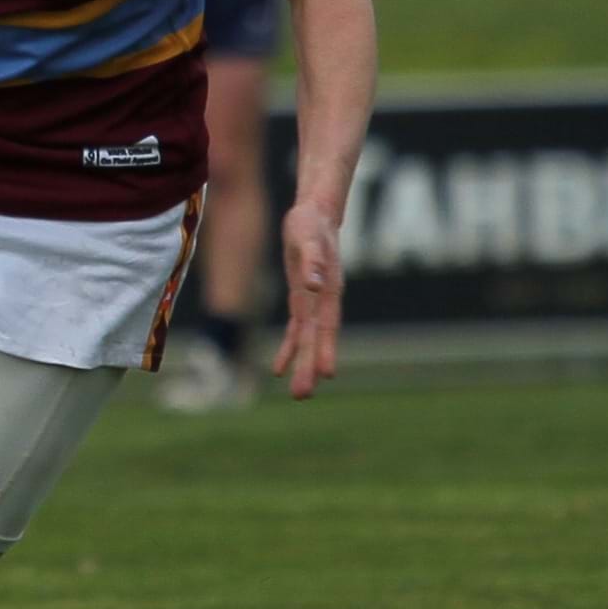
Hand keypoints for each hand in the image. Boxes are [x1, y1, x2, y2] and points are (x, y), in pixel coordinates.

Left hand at [273, 207, 344, 399]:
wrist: (315, 213)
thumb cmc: (311, 223)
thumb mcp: (308, 237)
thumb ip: (313, 261)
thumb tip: (315, 285)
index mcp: (328, 288)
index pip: (327, 324)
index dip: (326, 348)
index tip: (327, 373)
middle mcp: (323, 299)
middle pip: (316, 338)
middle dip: (310, 366)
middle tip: (303, 394)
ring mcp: (313, 301)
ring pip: (307, 339)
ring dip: (301, 364)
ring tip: (299, 393)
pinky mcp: (302, 298)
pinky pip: (295, 329)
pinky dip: (287, 348)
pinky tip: (278, 368)